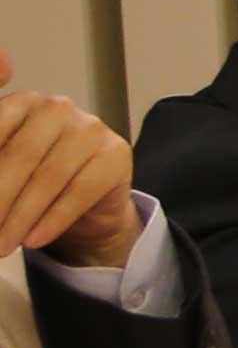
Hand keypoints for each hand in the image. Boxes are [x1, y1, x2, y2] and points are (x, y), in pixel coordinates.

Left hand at [0, 53, 140, 264]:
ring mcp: (91, 128)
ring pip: (48, 177)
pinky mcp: (116, 153)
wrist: (88, 200)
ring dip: (20, 218)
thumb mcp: (4, 169)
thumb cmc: (34, 179)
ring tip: (3, 245)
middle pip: (20, 157)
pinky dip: (52, 221)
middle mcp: (56, 107)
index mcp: (21, 102)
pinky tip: (33, 241)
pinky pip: (79, 192)